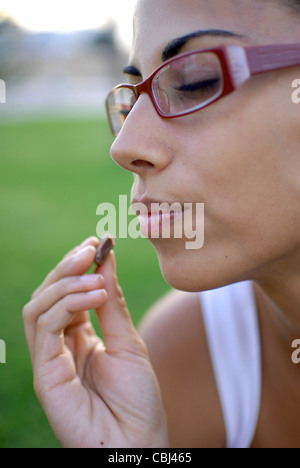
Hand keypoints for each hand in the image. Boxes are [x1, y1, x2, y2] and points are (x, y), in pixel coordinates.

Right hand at [23, 237, 168, 447]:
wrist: (139, 443)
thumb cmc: (138, 399)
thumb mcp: (129, 341)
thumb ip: (112, 303)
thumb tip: (106, 259)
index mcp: (80, 336)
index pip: (68, 292)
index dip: (78, 265)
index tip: (97, 242)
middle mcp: (60, 344)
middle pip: (48, 295)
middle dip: (67, 267)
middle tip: (90, 248)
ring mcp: (50, 359)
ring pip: (38, 307)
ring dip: (65, 283)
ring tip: (94, 275)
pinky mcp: (45, 374)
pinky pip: (43, 329)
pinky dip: (65, 305)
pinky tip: (92, 295)